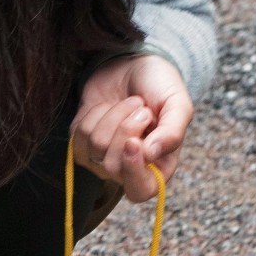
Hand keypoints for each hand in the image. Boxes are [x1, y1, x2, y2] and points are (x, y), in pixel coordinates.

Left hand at [71, 53, 192, 202]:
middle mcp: (128, 168)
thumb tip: (150, 155)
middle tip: (142, 109)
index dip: (133, 172)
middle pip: (112, 166)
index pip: (140, 191)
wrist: (136, 64)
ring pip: (94, 147)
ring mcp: (102, 157)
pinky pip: (77, 135)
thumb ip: (173, 132)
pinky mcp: (82, 141)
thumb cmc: (160, 87)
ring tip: (128, 104)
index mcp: (158, 167)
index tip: (133, 142)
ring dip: (112, 116)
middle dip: (125, 129)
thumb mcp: (178, 104)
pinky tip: (108, 107)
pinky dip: (94, 113)